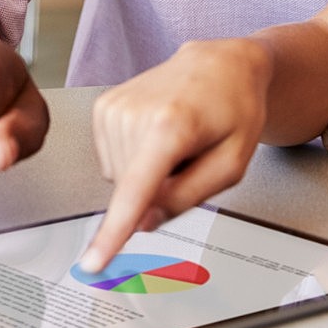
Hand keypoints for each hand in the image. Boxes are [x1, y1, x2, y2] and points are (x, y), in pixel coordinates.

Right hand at [80, 38, 271, 274]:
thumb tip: (144, 222)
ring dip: (147, 172)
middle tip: (189, 156)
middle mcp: (135, 112)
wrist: (221, 64)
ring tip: (174, 140)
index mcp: (171, 125)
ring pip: (118, 180)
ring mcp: (114, 107)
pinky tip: (156, 133)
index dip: (113, 233)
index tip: (92, 262)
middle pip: (131, 192)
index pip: (135, 191)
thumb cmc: (234, 108)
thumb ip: (187, 199)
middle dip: (158, 188)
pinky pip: (111, 161)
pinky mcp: (103, 106)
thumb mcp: (231, 163)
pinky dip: (134, 158)